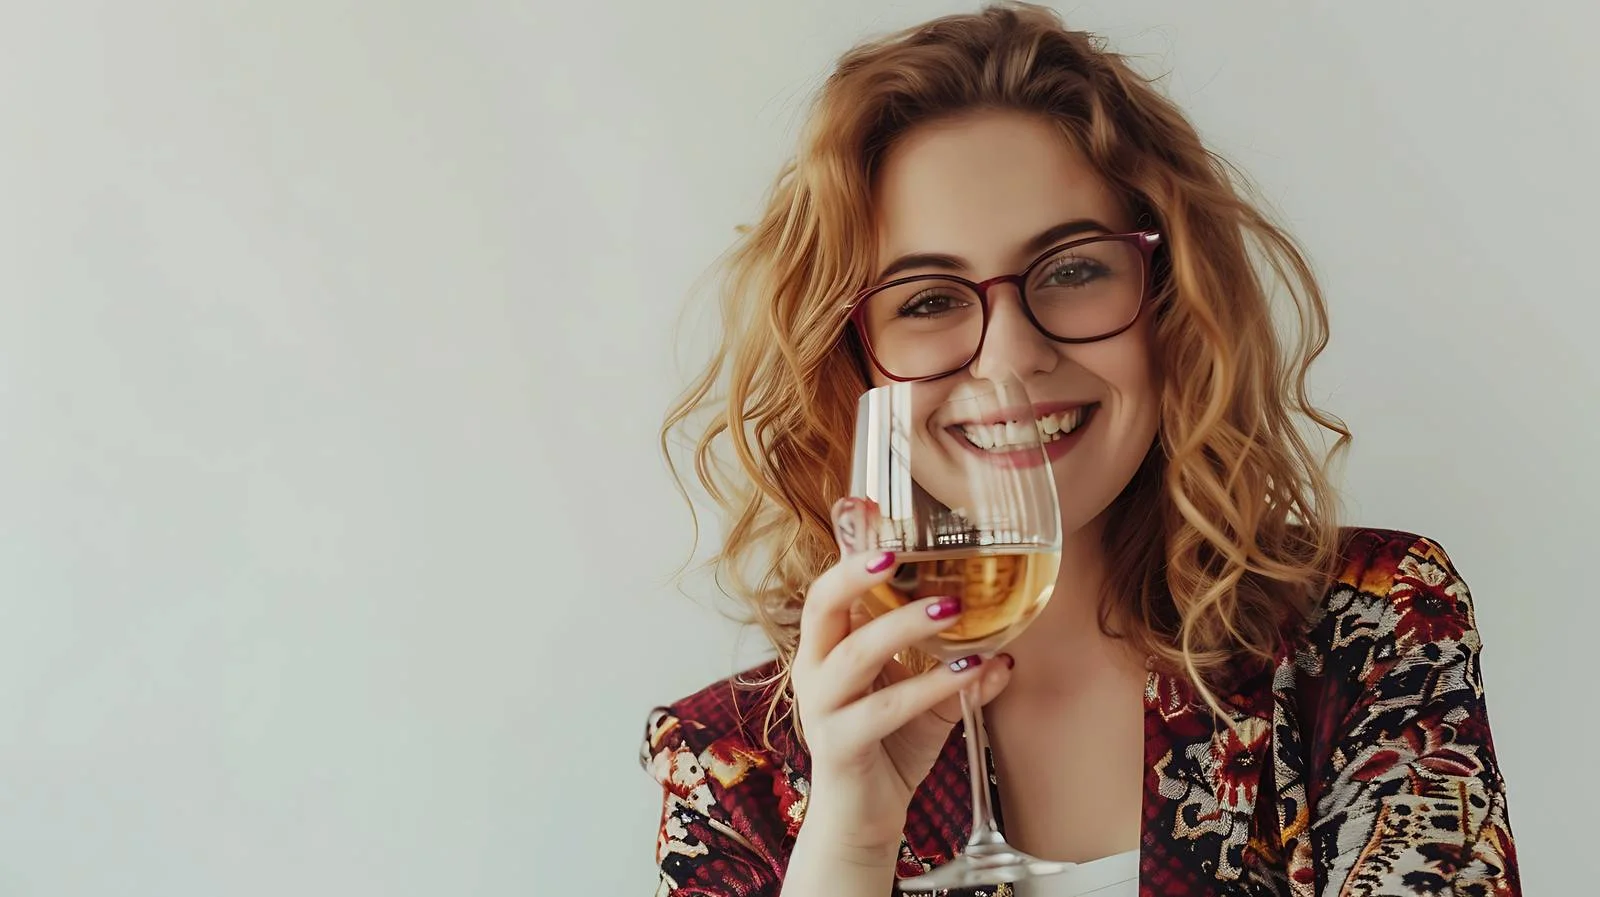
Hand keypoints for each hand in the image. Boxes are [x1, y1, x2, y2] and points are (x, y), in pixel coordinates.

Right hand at [789, 542, 1014, 858]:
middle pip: (822, 608)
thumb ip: (954, 675)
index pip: (828, 592)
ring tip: (952, 608)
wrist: (862, 824)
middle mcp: (814, 673)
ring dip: (905, 626)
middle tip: (897, 552)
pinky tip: (970, 670)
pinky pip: (886, 708)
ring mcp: (821, 709)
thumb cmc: (886, 752)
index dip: (848, 555)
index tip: (873, 516)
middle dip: (856, 575)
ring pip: (856, 654)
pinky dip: (931, 686)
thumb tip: (1004, 651)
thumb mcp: (922, 705)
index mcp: (826, 652)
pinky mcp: (839, 745)